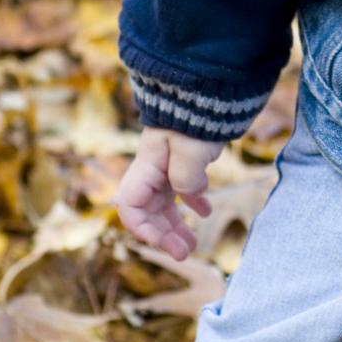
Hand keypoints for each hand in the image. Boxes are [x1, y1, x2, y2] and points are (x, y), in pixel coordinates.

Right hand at [115, 126, 224, 261]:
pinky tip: (206, 213)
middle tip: (185, 253)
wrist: (210, 88)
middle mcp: (153, 168)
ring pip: (165, 203)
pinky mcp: (186, 159)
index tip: (164, 243)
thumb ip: (186, 177)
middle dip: (163, 235)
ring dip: (175, 225)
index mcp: (147, 166)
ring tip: (192, 245)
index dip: (143, 229)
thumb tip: (189, 194)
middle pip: (148, 211)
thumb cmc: (197, 115)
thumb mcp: (191, 148)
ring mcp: (168, 164)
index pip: (131, 206)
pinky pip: (183, 188)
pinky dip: (192, 203)